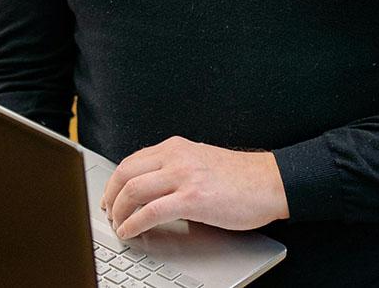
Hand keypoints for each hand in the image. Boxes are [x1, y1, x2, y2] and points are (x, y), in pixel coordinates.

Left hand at [99, 136, 288, 239]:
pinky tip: (131, 231)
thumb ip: (175, 169)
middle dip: (110, 196)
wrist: (269, 182)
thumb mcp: (199, 162)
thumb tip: (150, 190)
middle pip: (125, 173)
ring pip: (133, 190)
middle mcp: (176, 156)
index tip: (109, 196)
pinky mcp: (192, 199)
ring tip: (118, 224)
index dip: (114, 181)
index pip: (131, 160)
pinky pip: (151, 211)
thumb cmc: (239, 178)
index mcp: (176, 147)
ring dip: (119, 211)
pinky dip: (134, 223)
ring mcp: (183, 176)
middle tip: (108, 212)